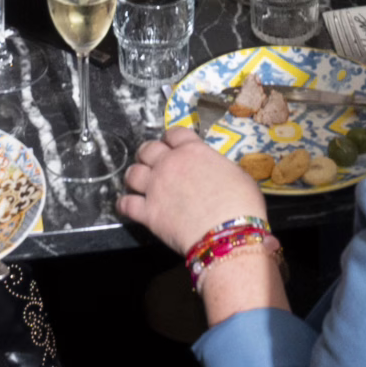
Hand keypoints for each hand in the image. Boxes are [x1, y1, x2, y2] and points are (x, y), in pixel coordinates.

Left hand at [118, 127, 268, 255]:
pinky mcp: (148, 213)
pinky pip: (126, 204)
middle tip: (152, 162)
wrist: (228, 233)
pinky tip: (126, 205)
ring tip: (138, 182)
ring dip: (134, 176)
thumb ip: (218, 167)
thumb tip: (216, 173)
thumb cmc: (241, 203)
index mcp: (193, 150)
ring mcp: (156, 188)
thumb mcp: (237, 174)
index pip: (175, 133)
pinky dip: (124, 204)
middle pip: (148, 149)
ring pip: (132, 174)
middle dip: (148, 153)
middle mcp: (170, 164)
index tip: (172, 145)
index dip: (172, 139)